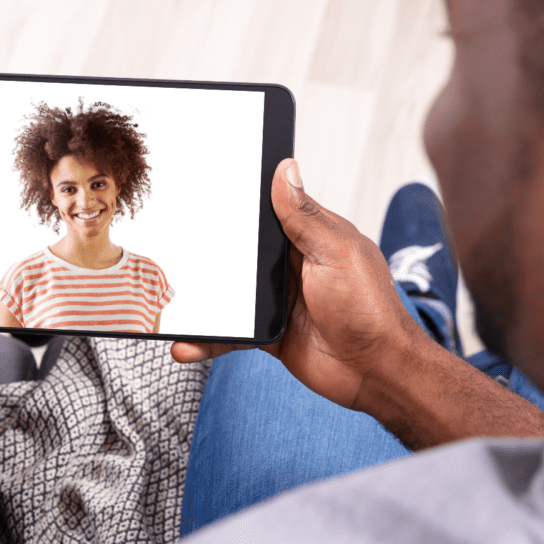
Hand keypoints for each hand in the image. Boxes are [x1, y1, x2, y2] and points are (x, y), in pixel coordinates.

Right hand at [172, 159, 426, 410]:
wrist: (376, 372)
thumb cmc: (370, 310)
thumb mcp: (336, 252)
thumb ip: (304, 216)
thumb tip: (286, 170)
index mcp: (310, 237)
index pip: (268, 211)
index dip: (238, 203)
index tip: (202, 193)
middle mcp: (291, 265)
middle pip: (240, 251)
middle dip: (209, 252)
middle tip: (171, 247)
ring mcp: (278, 299)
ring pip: (229, 291)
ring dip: (203, 298)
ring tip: (168, 299)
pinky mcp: (268, 332)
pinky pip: (232, 331)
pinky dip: (209, 339)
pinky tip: (187, 343)